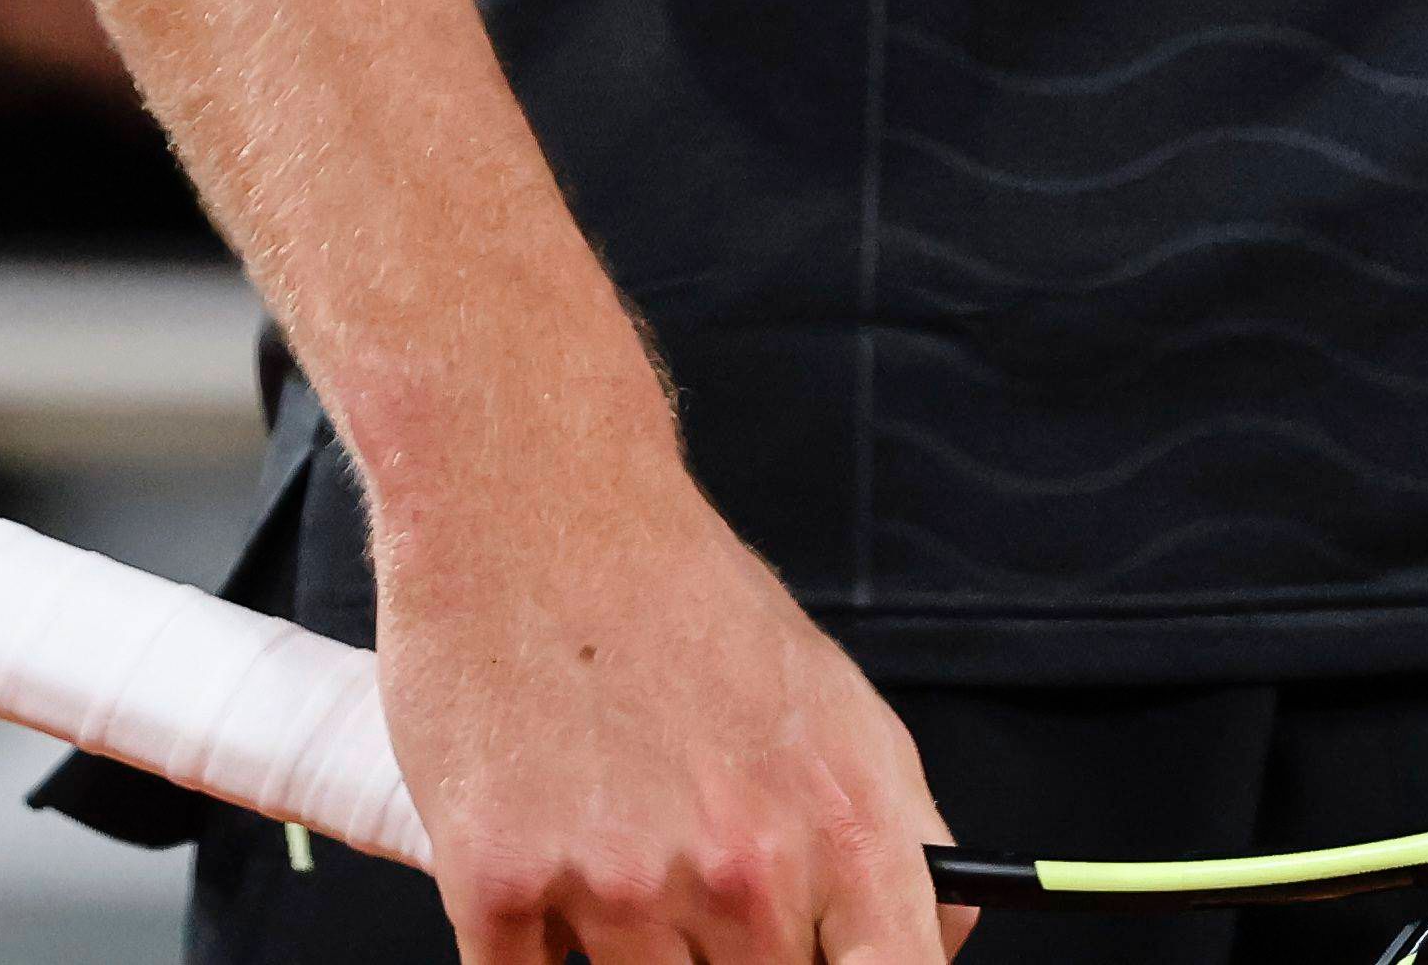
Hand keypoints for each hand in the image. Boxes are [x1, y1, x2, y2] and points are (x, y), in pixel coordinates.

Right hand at [370, 406, 955, 964]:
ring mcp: (619, 887)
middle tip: (692, 873)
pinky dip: (535, 942)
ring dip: (623, 946)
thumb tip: (927, 944)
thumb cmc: (682, 601)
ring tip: (614, 842)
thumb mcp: (839, 707)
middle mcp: (743, 870)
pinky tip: (545, 853)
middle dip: (726, 957)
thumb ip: (893, 840)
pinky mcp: (500, 887)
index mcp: (843, 827)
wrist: (538, 507)